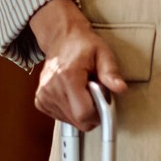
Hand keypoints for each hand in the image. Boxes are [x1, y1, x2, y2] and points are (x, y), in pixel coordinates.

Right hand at [26, 0, 127, 129]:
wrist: (62, 39)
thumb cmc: (83, 45)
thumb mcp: (103, 54)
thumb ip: (111, 73)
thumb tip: (121, 88)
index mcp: (68, 77)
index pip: (83, 113)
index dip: (98, 113)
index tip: (104, 103)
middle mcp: (51, 89)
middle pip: (77, 120)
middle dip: (91, 112)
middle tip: (95, 93)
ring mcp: (43, 96)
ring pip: (70, 121)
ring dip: (80, 110)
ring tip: (83, 90)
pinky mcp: (40, 101)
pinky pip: (61, 117)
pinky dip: (70, 110)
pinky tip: (73, 94)